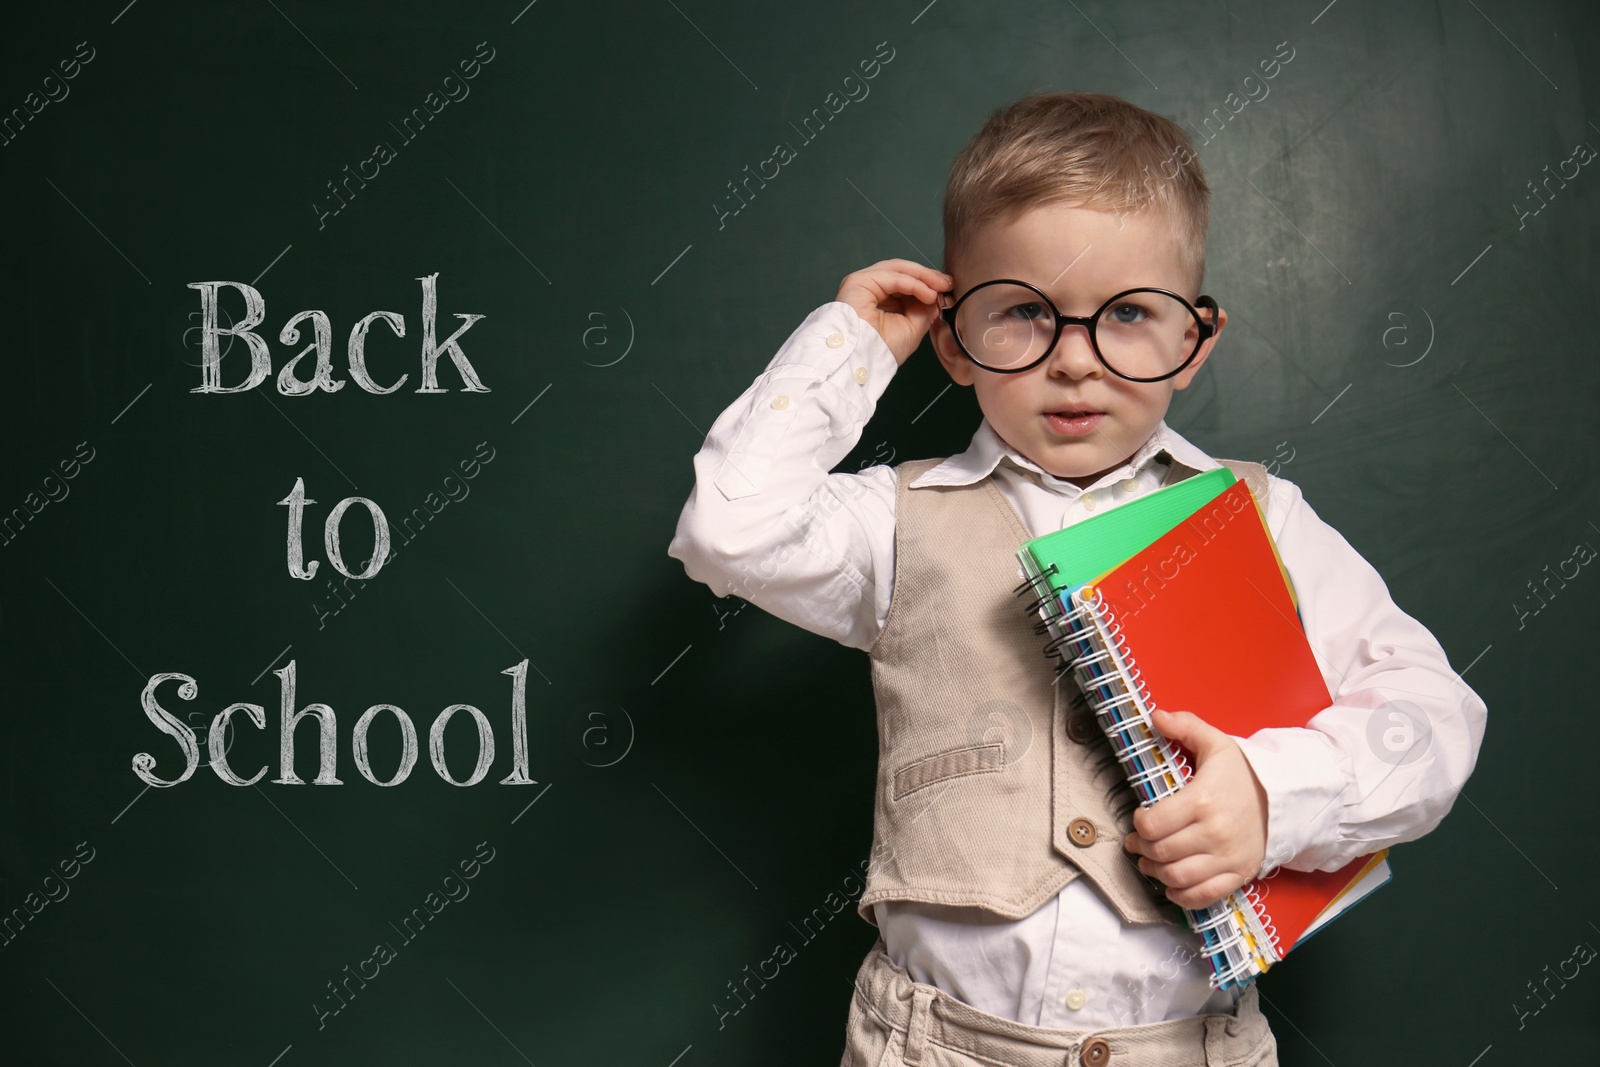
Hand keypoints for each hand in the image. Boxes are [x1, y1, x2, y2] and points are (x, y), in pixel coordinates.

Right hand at [835, 259, 952, 364]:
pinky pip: (893, 277)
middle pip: (902, 270)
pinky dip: (913, 283)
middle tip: (948, 283)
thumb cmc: (881, 350)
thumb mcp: (913, 327)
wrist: (862, 362)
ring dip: (923, 277)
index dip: (927, 281)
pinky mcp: (858, 282)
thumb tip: (938, 295)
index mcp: (879, 297)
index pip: (905, 280)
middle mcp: (869, 287)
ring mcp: (863, 282)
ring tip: (940, 287)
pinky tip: (927, 293)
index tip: (947, 287)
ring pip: (898, 269)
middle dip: (927, 276)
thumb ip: (924, 308)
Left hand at [1123, 708, 1268, 909]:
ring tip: (1148, 861)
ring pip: (1176, 877)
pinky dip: (1180, 896)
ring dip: (1154, 872)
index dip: (1138, 824)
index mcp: (1203, 801)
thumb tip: (1156, 716)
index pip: (1153, 825)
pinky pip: (1202, 896)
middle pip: (1160, 852)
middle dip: (1141, 848)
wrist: (1285, 799)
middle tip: (1136, 842)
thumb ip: (1185, 726)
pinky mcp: (1238, 875)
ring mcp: (1227, 858)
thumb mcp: (1217, 743)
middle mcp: (1214, 833)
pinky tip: (1170, 885)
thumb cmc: (1245, 774)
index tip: (1139, 818)